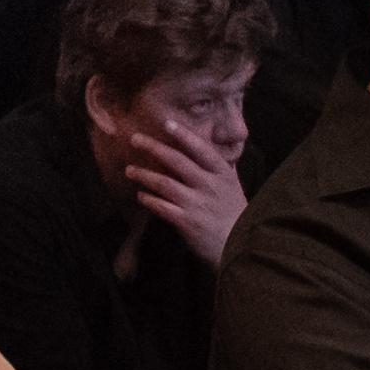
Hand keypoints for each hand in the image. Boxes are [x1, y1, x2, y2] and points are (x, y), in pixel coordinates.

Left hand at [123, 116, 248, 266]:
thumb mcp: (235, 187)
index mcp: (222, 174)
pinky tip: (140, 195)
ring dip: (144, 174)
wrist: (240, 246)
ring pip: (164, 182)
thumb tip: (217, 148)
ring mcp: (197, 204)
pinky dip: (149, 200)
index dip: (183, 135)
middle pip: (177, 160)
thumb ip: (224, 168)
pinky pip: (161, 207)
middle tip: (135, 139)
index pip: (201, 149)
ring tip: (129, 170)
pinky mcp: (187, 222)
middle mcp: (209, 185)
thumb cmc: (237, 215)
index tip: (166, 123)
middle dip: (153, 147)